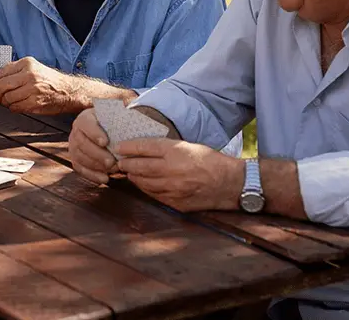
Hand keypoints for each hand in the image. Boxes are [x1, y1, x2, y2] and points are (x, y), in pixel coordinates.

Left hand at [0, 57, 74, 113]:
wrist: (67, 91)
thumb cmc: (48, 80)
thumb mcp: (32, 68)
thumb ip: (14, 71)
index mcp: (27, 63)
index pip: (0, 72)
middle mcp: (30, 75)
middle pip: (2, 86)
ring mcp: (33, 89)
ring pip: (7, 98)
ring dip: (5, 103)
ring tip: (9, 102)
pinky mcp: (35, 102)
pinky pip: (15, 107)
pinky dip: (13, 108)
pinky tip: (18, 105)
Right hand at [68, 108, 117, 183]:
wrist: (106, 132)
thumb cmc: (113, 124)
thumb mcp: (115, 115)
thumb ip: (120, 113)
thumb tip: (127, 108)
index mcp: (85, 118)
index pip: (86, 124)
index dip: (94, 133)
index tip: (105, 142)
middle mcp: (76, 132)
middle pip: (82, 143)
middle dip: (97, 154)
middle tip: (112, 162)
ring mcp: (74, 146)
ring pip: (80, 157)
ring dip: (96, 166)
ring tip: (112, 170)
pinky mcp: (75, 160)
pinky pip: (80, 169)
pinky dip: (92, 175)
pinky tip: (104, 178)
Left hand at [117, 139, 243, 211]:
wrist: (230, 183)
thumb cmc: (210, 161)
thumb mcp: (189, 146)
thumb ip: (167, 148)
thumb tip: (144, 148)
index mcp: (177, 152)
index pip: (145, 147)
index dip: (129, 147)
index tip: (119, 146)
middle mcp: (172, 170)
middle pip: (140, 166)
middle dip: (126, 163)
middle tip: (119, 161)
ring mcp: (173, 188)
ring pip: (144, 183)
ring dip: (133, 177)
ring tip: (128, 172)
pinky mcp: (175, 202)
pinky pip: (153, 195)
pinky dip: (145, 188)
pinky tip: (142, 183)